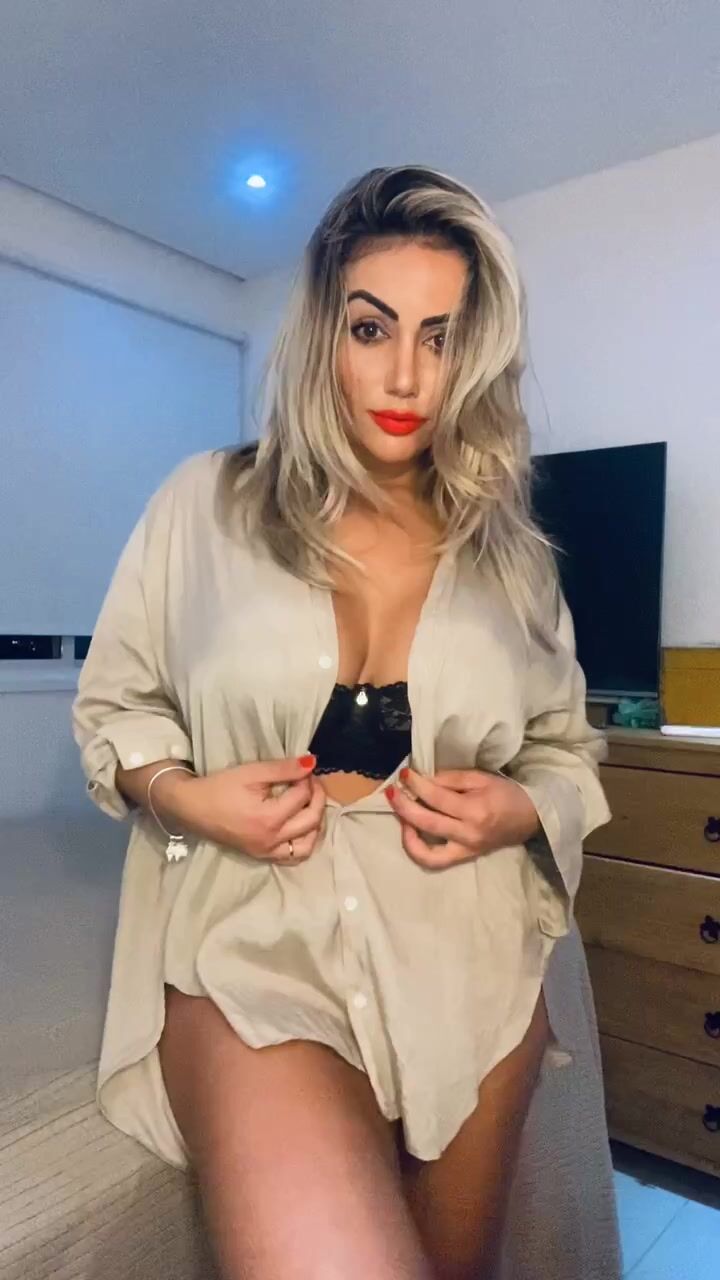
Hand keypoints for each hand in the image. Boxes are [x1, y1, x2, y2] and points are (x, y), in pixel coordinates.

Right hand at [153, 755, 324, 863]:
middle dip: (318, 798)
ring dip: (316, 825)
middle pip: (311, 821)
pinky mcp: (261, 856)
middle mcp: (271, 840)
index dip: (307, 779)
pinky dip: (303, 842)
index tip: (305, 768)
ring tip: (311, 805)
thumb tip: (312, 762)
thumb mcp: (251, 772)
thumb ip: (284, 769)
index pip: (302, 797)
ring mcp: (267, 851)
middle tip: (312, 782)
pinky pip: (292, 857)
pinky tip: (301, 827)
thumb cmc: (219, 787)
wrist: (191, 808)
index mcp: (269, 819)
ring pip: (307, 846)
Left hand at [385, 767, 539, 869]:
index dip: (416, 784)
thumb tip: (424, 780)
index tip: (405, 773)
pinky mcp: (463, 858)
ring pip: (425, 851)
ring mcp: (465, 850)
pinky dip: (417, 849)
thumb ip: (451, 779)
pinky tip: (411, 832)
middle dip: (403, 805)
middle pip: (426, 822)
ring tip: (400, 814)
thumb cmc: (507, 794)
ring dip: (406, 832)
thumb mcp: (482, 778)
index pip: (436, 798)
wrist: (530, 818)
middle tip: (393, 791)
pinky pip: (434, 860)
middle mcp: (467, 834)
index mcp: (474, 811)